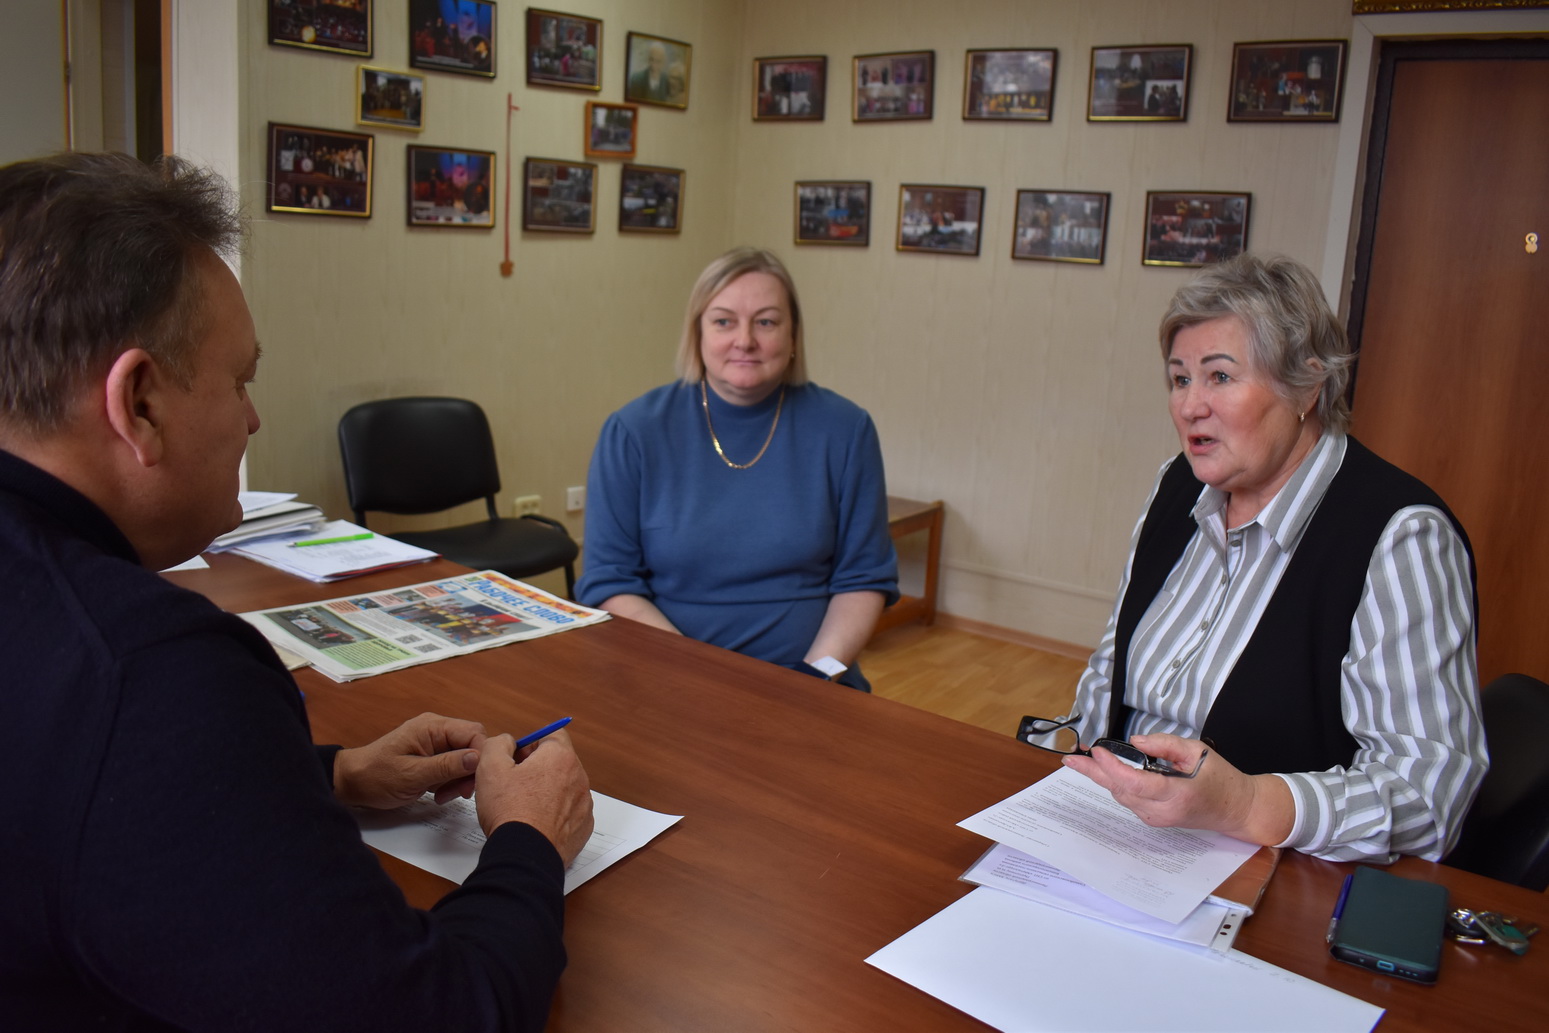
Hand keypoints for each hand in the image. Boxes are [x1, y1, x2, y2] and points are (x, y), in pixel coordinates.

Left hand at [333, 712, 485, 809]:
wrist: (351, 783)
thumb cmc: (376, 777)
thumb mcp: (412, 775)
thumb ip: (446, 765)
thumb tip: (478, 758)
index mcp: (433, 727)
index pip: (474, 734)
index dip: (480, 757)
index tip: (473, 782)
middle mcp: (436, 730)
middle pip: (472, 745)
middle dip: (470, 771)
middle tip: (458, 794)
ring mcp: (434, 742)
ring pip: (464, 757)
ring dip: (459, 778)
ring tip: (443, 796)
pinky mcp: (431, 755)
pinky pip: (452, 764)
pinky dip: (450, 780)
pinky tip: (438, 793)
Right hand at [474, 729, 593, 866]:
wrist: (525, 855)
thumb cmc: (510, 811)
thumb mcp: (490, 767)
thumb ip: (498, 744)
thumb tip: (507, 742)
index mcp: (560, 757)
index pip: (552, 735)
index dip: (531, 744)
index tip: (516, 758)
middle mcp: (579, 777)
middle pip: (559, 762)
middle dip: (538, 768)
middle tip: (514, 784)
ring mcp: (584, 803)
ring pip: (564, 788)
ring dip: (548, 792)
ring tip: (524, 807)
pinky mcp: (583, 826)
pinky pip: (569, 812)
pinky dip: (555, 814)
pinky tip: (536, 823)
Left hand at [1061, 731, 1293, 845]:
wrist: (1236, 809)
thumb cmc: (1221, 779)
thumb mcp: (1198, 752)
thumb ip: (1166, 745)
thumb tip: (1135, 742)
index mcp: (1176, 795)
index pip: (1134, 783)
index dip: (1112, 767)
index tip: (1098, 750)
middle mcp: (1162, 812)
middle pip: (1120, 791)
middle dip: (1093, 773)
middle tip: (1071, 758)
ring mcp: (1156, 819)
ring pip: (1121, 796)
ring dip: (1103, 777)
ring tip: (1084, 759)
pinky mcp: (1154, 819)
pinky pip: (1128, 799)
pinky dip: (1116, 783)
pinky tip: (1107, 770)